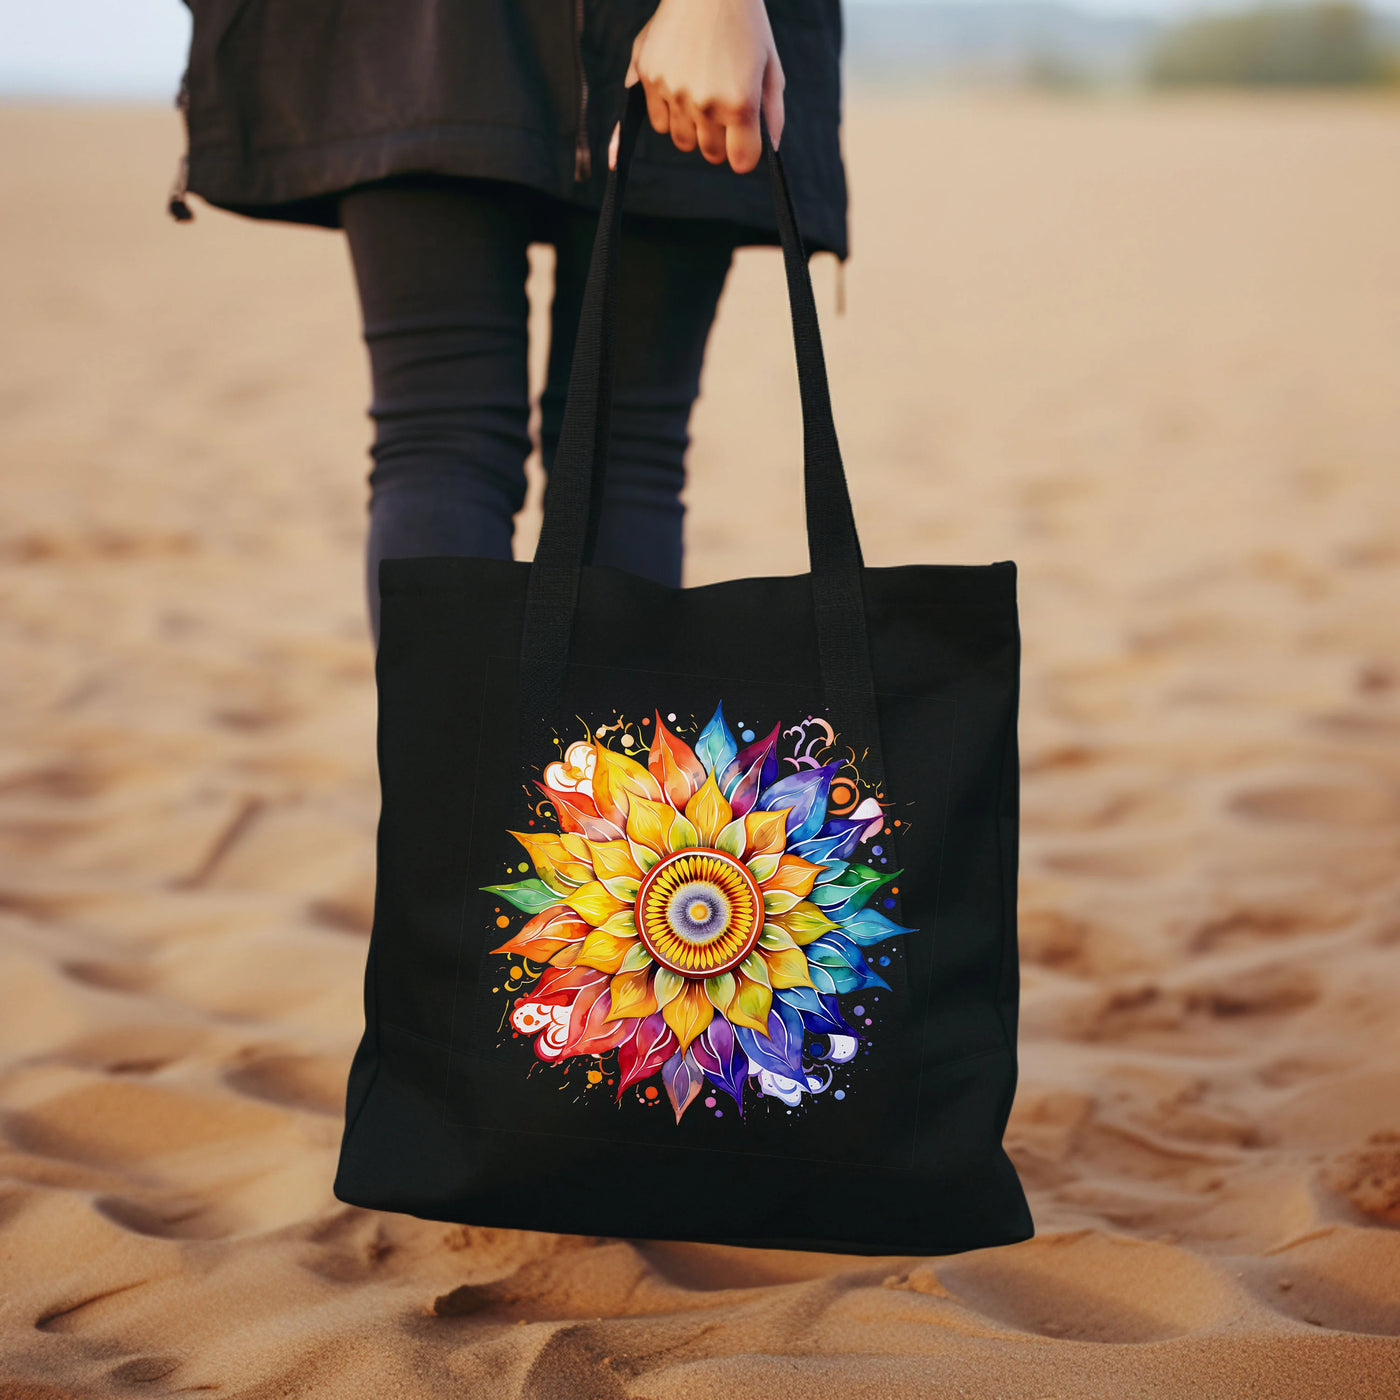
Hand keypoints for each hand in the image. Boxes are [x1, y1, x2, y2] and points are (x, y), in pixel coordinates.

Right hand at [608, 0, 784, 174]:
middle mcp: (705, 103)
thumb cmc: (746, 24)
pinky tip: (680, 89)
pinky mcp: (649, 77)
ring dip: (693, 129)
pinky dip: (668, 114)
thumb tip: (771, 150)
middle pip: (711, 153)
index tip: (744, 140)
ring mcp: (673, 91)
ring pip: (683, 140)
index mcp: (740, 103)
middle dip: (720, 140)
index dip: (744, 152)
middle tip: (723, 111)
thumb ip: (772, 113)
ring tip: (701, 97)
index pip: (741, 161)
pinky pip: (658, 121)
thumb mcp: (771, 66)